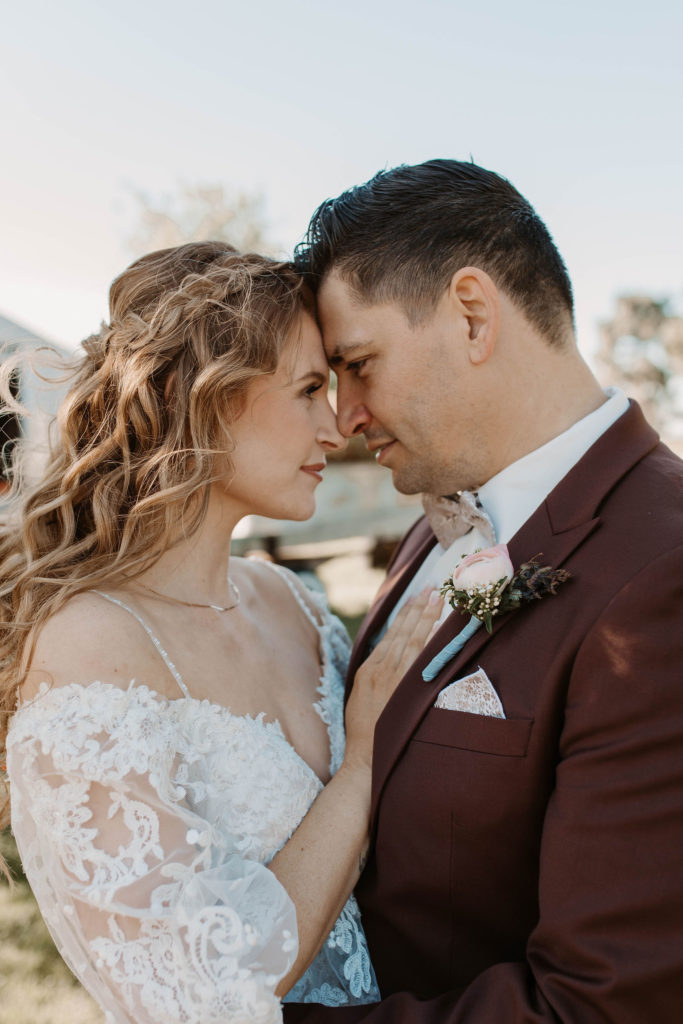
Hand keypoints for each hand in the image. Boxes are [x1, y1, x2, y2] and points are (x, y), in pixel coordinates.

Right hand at [343, 590, 443, 772]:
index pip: (391, 634)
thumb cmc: (363, 730)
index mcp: (368, 669)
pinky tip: (438, 629)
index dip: (405, 614)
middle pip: (402, 632)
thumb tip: (391, 658)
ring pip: (411, 641)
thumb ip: (375, 675)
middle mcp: (380, 670)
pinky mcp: (403, 691)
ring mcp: (392, 679)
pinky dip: (428, 642)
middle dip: (418, 609)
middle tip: (433, 589)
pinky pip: (418, 660)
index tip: (417, 598)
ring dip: (426, 618)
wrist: (364, 757)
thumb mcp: (361, 696)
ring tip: (438, 600)